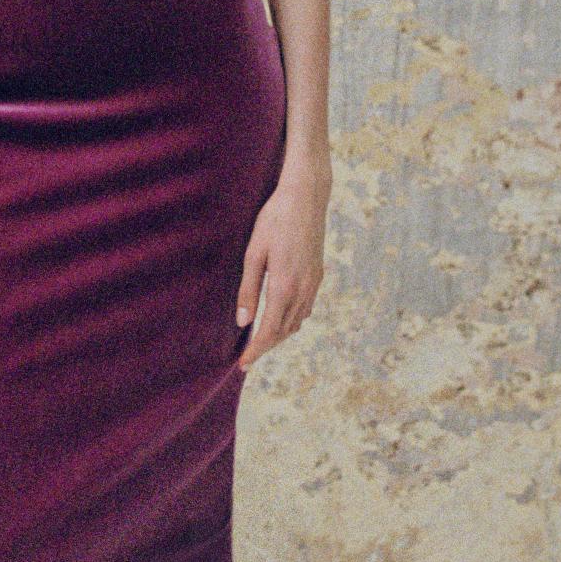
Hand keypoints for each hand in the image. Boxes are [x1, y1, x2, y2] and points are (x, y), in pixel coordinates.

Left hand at [235, 162, 328, 371]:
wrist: (307, 197)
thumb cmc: (275, 220)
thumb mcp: (254, 253)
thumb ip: (248, 289)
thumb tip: (243, 322)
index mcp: (284, 286)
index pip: (269, 331)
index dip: (255, 351)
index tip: (243, 364)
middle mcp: (303, 289)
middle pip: (284, 332)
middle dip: (265, 346)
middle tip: (247, 356)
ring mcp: (314, 283)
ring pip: (297, 322)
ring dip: (279, 335)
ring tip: (260, 339)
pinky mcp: (318, 275)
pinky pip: (305, 308)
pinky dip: (291, 320)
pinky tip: (280, 316)